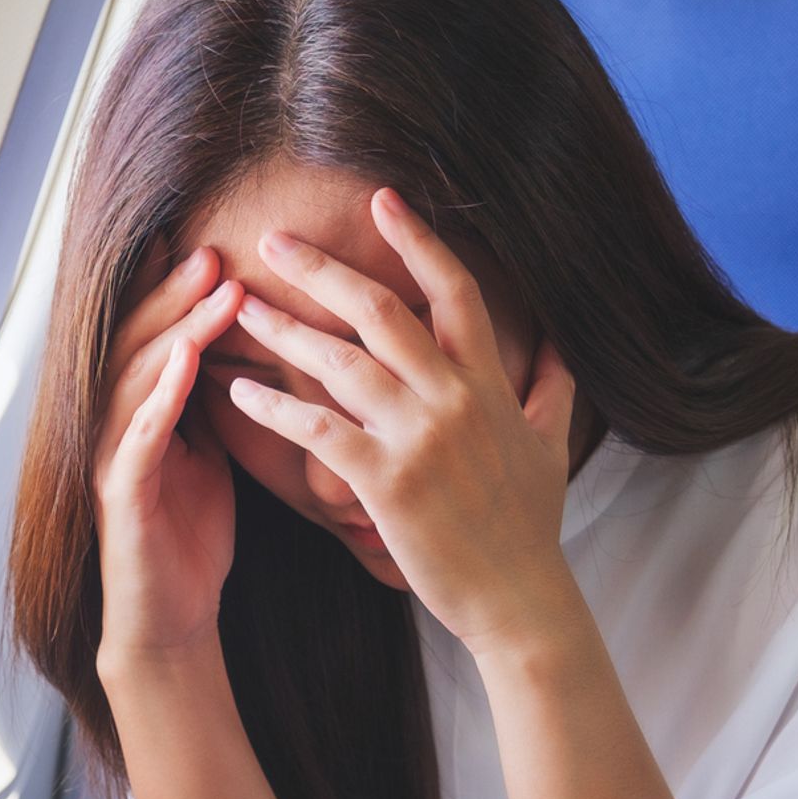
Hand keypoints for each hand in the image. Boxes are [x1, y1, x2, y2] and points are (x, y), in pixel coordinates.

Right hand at [91, 239, 245, 667]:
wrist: (172, 617)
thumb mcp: (212, 453)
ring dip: (176, 331)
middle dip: (175, 294)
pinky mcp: (120, 495)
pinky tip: (185, 363)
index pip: (154, 335)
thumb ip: (216, 401)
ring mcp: (113, 456)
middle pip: (139, 342)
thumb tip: (253, 348)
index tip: (206, 240)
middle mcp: (116, 424)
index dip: (172, 288)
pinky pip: (139, 436)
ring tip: (213, 291)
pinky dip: (160, 396)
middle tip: (213, 250)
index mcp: (141, 410)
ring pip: (137, 377)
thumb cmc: (191, 535)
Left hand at [224, 186, 580, 653]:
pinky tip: (237, 394)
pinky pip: (318, 431)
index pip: (454, 291)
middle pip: (380, 311)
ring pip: (340, 362)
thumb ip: (551, 385)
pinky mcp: (387, 482)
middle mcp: (453, 398)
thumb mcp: (550, 444)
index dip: (417, 240)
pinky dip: (274, 409)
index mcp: (489, 382)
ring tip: (239, 307)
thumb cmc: (530, 525)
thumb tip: (560, 342)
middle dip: (321, 269)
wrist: (520, 599)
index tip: (382, 199)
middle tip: (272, 240)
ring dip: (283, 330)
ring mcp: (419, 438)